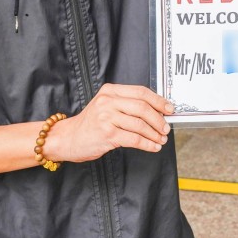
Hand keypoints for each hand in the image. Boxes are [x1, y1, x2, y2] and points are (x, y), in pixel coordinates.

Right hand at [45, 84, 173, 162]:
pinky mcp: (107, 134)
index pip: (141, 92)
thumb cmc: (90, 124)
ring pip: (140, 124)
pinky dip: (147, 144)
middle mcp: (108, 101)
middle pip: (143, 107)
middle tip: (166, 128)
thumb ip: (126, 105)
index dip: (158, 100)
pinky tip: (152, 147)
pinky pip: (134, 139)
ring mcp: (107, 117)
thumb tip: (156, 111)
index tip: (169, 109)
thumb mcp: (105, 106)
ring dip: (154, 134)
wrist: (67, 138)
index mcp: (110, 91)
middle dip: (159, 119)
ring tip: (160, 139)